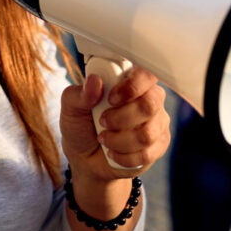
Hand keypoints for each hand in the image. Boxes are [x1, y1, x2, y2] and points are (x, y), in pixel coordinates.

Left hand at [60, 67, 169, 181]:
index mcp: (129, 80)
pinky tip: (113, 152)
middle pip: (150, 104)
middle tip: (102, 121)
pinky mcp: (158, 145)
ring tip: (104, 138)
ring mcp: (157, 122)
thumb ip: (82, 93)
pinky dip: (124, 157)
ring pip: (148, 133)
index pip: (147, 74)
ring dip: (119, 140)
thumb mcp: (72, 106)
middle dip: (122, 118)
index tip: (111, 99)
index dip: (132, 86)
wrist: (85, 157)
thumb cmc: (80, 124)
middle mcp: (149, 98)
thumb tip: (95, 81)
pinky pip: (148, 154)